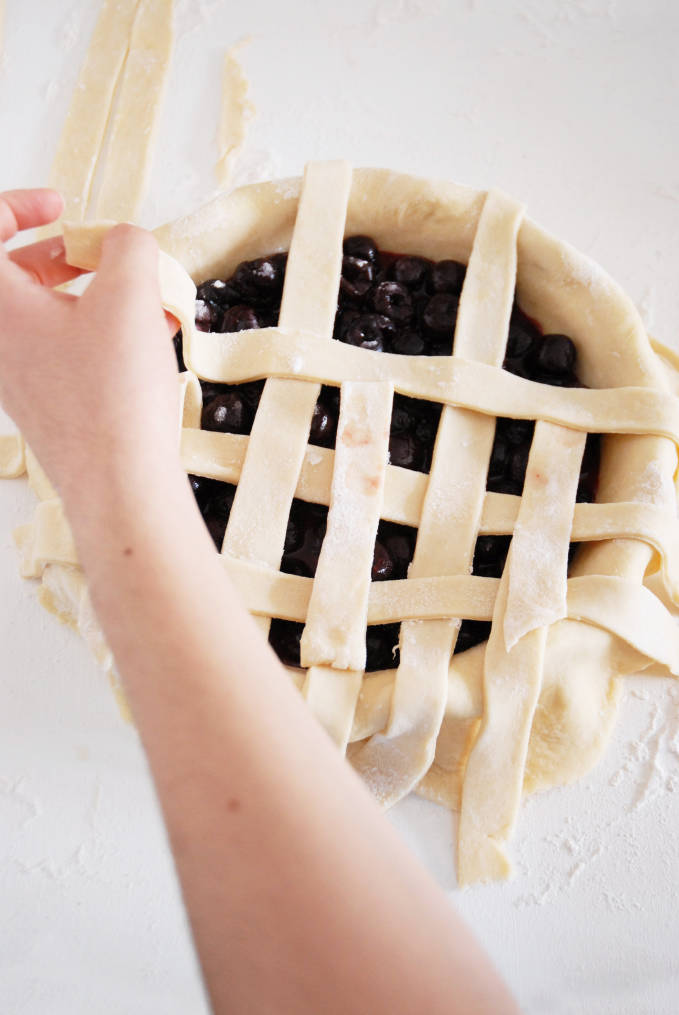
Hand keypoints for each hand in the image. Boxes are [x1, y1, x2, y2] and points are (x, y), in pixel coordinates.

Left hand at [0, 189, 180, 509]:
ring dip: (91, 296)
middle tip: (102, 254)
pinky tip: (151, 339)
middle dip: (62, 254)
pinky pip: (61, 350)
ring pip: (43, 314)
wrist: (120, 485)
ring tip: (147, 301)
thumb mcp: (130, 295)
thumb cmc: (113, 393)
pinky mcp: (43, 403)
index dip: (17, 207)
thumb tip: (124, 242)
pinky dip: (98, 333)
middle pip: (11, 275)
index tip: (60, 207)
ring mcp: (15, 376)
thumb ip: (127, 245)